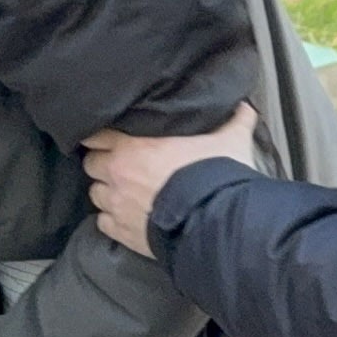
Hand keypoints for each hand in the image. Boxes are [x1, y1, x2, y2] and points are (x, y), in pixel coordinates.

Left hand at [82, 104, 261, 259]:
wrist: (213, 221)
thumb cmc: (215, 176)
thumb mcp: (230, 140)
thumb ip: (234, 120)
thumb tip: (244, 106)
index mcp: (133, 145)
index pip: (97, 134)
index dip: (102, 136)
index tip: (110, 138)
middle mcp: (117, 172)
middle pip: (91, 164)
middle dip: (104, 164)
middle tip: (121, 166)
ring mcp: (117, 204)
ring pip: (95, 194)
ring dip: (107, 192)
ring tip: (124, 193)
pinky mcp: (122, 231)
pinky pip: (103, 223)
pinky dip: (112, 220)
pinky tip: (126, 217)